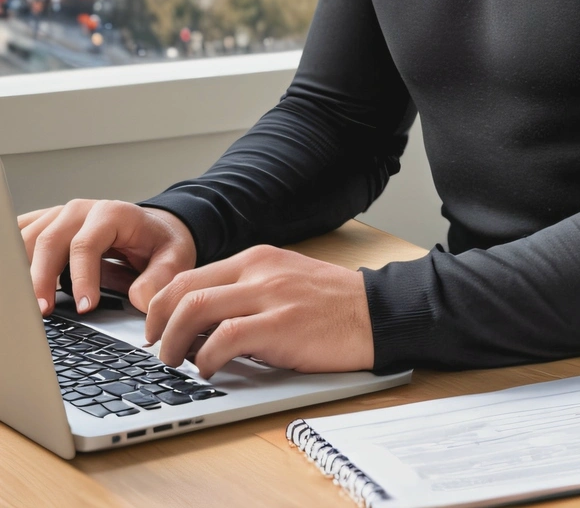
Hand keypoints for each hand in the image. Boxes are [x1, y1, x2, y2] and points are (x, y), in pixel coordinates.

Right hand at [18, 200, 196, 315]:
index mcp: (113, 213)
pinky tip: (14, 277)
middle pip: (50, 240)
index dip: (82, 276)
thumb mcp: (174, 257)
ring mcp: (62, 215)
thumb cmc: (160, 244)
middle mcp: (83, 210)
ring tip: (25, 304)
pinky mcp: (48, 223)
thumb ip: (160, 277)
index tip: (85, 307)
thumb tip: (141, 299)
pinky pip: (23, 233)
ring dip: (23, 270)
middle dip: (41, 278)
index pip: (87, 244)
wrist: (154, 228)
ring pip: (29, 237)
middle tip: (42, 313)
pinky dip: (15, 255)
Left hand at [144, 245, 373, 377]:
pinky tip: (209, 369)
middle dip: (157, 321)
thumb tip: (204, 325)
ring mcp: (270, 295)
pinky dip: (207, 357)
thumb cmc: (333, 305)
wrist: (377, 312)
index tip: (154, 326)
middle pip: (184, 288)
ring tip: (175, 362)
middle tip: (155, 346)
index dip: (162, 304)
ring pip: (195, 308)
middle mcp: (258, 270)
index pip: (190, 274)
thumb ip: (247, 294)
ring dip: (172, 341)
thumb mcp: (284, 283)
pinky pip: (226, 338)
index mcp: (257, 259)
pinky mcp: (282, 325)